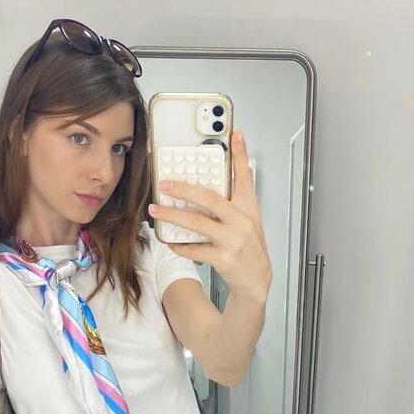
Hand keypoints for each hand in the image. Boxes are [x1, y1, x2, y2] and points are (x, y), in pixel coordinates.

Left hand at [148, 130, 272, 299]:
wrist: (257, 279)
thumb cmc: (249, 247)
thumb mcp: (249, 219)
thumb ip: (234, 200)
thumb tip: (215, 182)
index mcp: (247, 208)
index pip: (245, 176)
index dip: (240, 154)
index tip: (235, 134)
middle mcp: (241, 221)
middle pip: (210, 198)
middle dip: (184, 189)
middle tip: (165, 184)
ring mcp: (233, 240)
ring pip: (197, 223)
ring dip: (173, 216)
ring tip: (156, 211)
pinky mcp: (223, 259)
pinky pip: (195, 249)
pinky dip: (180, 245)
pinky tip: (170, 241)